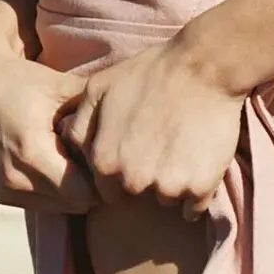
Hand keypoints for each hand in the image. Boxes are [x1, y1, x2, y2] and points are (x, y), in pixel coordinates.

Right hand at [0, 41, 103, 213]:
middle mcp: (15, 175)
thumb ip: (97, 109)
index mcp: (32, 150)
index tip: (112, 158)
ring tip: (78, 160)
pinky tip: (58, 165)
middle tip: (100, 159)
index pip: (84, 191)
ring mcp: (6, 188)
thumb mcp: (64, 87)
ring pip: (59, 207)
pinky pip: (41, 204)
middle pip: (74, 202)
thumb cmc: (28, 82)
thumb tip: (134, 124)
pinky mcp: (0, 194)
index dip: (102, 177)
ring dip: (72, 191)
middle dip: (91, 186)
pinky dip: (54, 191)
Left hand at [53, 33, 247, 221]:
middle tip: (159, 143)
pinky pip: (193, 207)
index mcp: (105, 161)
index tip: (136, 149)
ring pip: (166, 200)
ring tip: (180, 145)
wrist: (203, 66)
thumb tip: (69, 149)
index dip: (121, 170)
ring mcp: (168, 187)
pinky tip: (198, 159)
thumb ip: (79, 125)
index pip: (107, 189)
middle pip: (137, 195)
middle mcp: (133, 181)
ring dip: (172, 182)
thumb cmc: (150, 72)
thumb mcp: (98, 87)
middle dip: (145, 176)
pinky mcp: (200, 188)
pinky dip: (196, 190)